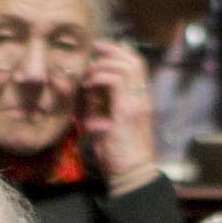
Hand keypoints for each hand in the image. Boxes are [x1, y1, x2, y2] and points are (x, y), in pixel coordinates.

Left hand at [79, 38, 158, 182]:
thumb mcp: (102, 124)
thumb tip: (79, 90)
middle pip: (134, 61)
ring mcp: (137, 104)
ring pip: (127, 67)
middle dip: (112, 51)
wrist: (130, 173)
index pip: (135, 66)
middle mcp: (142, 98)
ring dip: (104, 66)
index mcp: (138, 100)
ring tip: (88, 76)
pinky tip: (89, 87)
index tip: (99, 48)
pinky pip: (117, 82)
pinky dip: (101, 78)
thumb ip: (94, 107)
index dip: (118, 53)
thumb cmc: (116, 153)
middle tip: (94, 49)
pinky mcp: (128, 112)